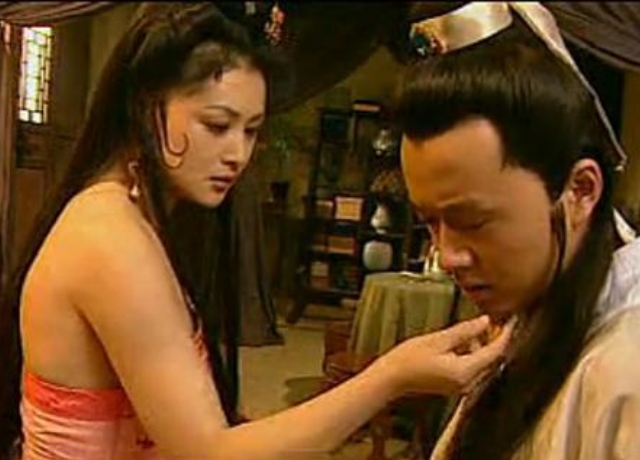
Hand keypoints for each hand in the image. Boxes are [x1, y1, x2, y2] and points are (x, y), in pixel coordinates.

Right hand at [374, 315, 513, 397]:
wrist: (390, 378)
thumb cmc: (408, 359)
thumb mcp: (438, 339)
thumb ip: (465, 331)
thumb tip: (485, 322)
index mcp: (466, 371)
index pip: (495, 352)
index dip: (505, 334)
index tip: (511, 319)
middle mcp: (467, 383)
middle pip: (492, 360)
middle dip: (495, 339)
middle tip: (497, 319)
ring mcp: (461, 386)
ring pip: (482, 363)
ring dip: (483, 346)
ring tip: (478, 327)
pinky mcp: (454, 385)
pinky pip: (472, 368)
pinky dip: (473, 353)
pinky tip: (464, 340)